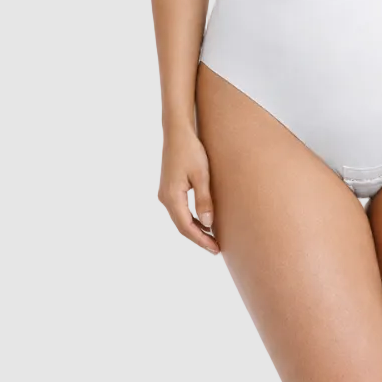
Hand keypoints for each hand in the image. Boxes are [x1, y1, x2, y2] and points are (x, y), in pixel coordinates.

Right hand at [158, 122, 219, 254]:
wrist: (177, 132)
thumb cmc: (191, 150)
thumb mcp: (201, 175)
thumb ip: (204, 200)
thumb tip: (208, 225)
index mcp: (172, 197)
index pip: (186, 227)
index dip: (201, 240)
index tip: (215, 249)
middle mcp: (165, 198)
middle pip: (182, 226)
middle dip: (199, 238)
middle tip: (216, 248)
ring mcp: (165, 193)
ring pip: (180, 218)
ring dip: (195, 229)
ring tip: (212, 238)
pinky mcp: (169, 188)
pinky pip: (180, 210)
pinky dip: (191, 218)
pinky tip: (204, 221)